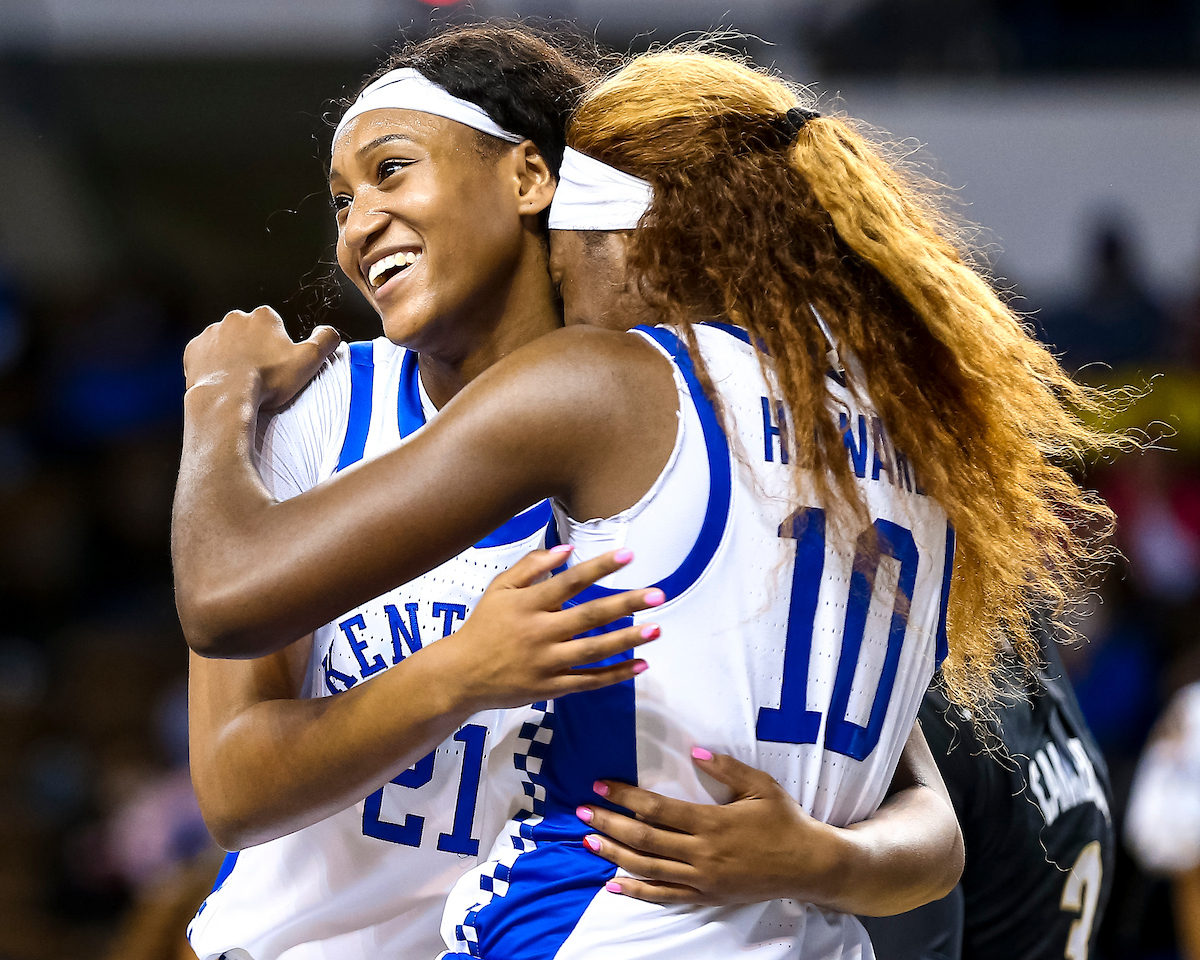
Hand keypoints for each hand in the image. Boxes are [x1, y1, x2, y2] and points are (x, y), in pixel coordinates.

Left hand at [184, 305, 340, 409]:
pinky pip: (206, 355)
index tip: (278, 365)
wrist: (226, 396)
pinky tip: (223, 381)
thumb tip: (329, 332)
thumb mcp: (309, 360)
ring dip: (234, 357)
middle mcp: (236, 318)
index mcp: (264, 317)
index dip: (278, 347)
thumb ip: (326, 340)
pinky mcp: (194, 349)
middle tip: (261, 375)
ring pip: (227, 343)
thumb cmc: (267, 380)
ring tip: (242, 381)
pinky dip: (213, 365)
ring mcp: (212, 333)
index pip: (275, 326)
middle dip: (255, 350)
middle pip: (250, 333)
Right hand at [443, 546, 664, 710]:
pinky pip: (589, 681)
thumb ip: (530, 566)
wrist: (460, 675)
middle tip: (658, 594)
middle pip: (588, 616)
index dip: (599, 567)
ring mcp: (546, 663)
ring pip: (593, 650)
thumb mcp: (499, 589)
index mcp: (527, 604)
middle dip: (625, 604)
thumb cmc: (483, 626)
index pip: (569, 581)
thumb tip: (565, 550)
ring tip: (657, 629)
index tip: (628, 554)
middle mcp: (539, 632)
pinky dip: (616, 675)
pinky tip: (641, 664)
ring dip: (628, 640)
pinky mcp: (550, 688)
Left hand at [575, 749, 844, 906]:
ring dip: (614, 855)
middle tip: (581, 812)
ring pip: (648, 868)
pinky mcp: (707, 896)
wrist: (809, 865)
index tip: (600, 785)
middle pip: (644, 839)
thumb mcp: (761, 786)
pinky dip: (637, 892)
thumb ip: (727, 768)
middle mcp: (702, 853)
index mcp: (712, 822)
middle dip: (608, 824)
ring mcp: (703, 879)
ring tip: (587, 842)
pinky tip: (614, 884)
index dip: (624, 796)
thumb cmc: (785, 821)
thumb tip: (695, 750)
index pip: (656, 808)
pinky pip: (665, 896)